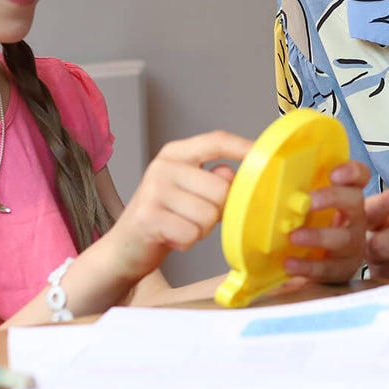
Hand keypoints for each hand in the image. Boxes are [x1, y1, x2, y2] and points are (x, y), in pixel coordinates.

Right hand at [103, 131, 250, 283]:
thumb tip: (233, 175)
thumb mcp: (189, 192)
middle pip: (221, 188)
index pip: (216, 141)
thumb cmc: (163, 218)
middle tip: (194, 217)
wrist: (124, 248)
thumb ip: (212, 179)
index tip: (265, 154)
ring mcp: (153, 190)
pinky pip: (192, 234)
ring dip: (201, 229)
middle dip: (216, 211)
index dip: (244, 147)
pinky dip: (187, 242)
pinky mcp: (148, 217)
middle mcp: (163, 166)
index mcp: (175, 154)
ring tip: (181, 226)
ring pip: (209, 214)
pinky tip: (171, 238)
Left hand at [284, 160, 371, 283]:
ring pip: (342, 237)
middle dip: (332, 198)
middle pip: (354, 200)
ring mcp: (351, 244)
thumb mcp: (306, 202)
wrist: (321, 263)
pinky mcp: (340, 269)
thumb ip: (291, 187)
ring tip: (293, 235)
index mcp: (346, 195)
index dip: (351, 171)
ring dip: (317, 235)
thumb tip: (250, 164)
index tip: (334, 173)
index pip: (359, 176)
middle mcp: (354, 217)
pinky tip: (289, 262)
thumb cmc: (311, 225)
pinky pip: (326, 267)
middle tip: (307, 200)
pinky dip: (307, 265)